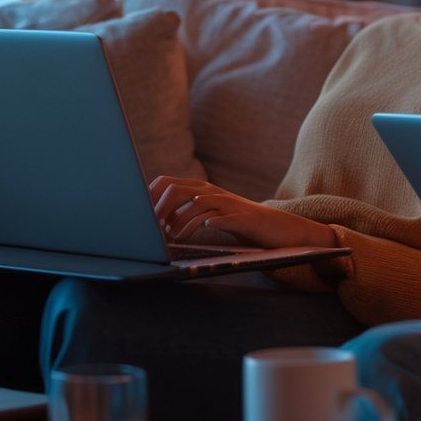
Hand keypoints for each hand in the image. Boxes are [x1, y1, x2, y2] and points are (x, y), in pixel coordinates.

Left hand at [148, 176, 337, 249]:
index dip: (150, 198)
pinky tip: (206, 228)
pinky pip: (228, 217)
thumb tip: (158, 223)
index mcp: (203, 192)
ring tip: (173, 237)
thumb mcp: (212, 216)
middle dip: (161, 210)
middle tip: (154, 231)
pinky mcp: (246, 219)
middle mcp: (215, 194)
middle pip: (179, 191)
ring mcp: (231, 205)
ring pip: (200, 204)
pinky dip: (214, 221)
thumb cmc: (241, 225)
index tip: (140, 218)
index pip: (168, 183)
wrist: (280, 228)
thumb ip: (188, 214)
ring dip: (182, 221)